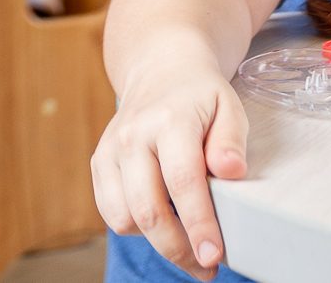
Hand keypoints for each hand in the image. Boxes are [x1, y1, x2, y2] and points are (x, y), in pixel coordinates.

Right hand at [92, 60, 249, 281]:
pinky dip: (137, 226)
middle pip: (149, 209)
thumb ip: (231, 139)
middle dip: (177, 247)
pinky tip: (163, 222)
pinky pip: (111, 212)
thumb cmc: (201, 94)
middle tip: (206, 267)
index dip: (199, 223)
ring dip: (157, 240)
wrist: (162, 68)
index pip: (183, 181)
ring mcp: (110, 151)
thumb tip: (232, 172)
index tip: (214, 254)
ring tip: (188, 242)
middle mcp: (133, 137)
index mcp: (170, 120)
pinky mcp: (98, 163)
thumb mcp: (229, 105)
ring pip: (126, 218)